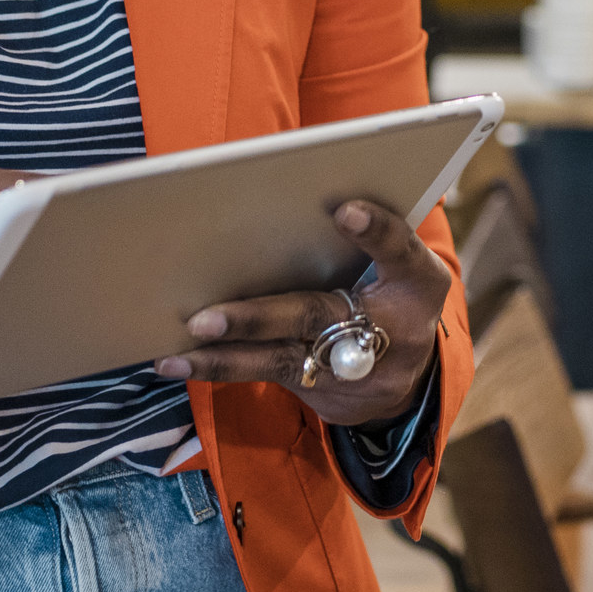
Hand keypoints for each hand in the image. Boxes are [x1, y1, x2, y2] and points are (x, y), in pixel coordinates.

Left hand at [158, 200, 449, 427]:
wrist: (407, 380)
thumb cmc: (392, 292)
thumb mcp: (400, 264)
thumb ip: (367, 237)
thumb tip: (293, 202)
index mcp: (416, 282)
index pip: (401, 250)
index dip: (376, 232)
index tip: (344, 210)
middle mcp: (390, 329)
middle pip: (317, 316)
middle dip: (258, 317)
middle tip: (204, 318)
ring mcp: (354, 367)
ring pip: (283, 358)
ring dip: (225, 355)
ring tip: (176, 354)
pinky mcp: (324, 389)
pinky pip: (269, 374)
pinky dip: (223, 367)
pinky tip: (181, 362)